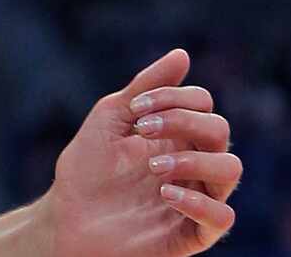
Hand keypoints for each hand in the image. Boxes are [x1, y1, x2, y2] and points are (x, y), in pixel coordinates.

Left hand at [44, 49, 239, 254]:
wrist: (60, 224)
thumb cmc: (85, 172)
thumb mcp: (110, 119)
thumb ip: (145, 87)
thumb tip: (183, 54)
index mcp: (181, 135)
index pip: (204, 104)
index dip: (175, 98)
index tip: (136, 109)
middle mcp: (195, 165)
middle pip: (220, 130)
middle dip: (183, 123)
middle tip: (143, 132)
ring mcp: (194, 200)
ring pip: (230, 170)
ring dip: (195, 160)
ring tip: (155, 168)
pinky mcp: (187, 236)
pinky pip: (221, 219)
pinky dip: (200, 203)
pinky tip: (166, 194)